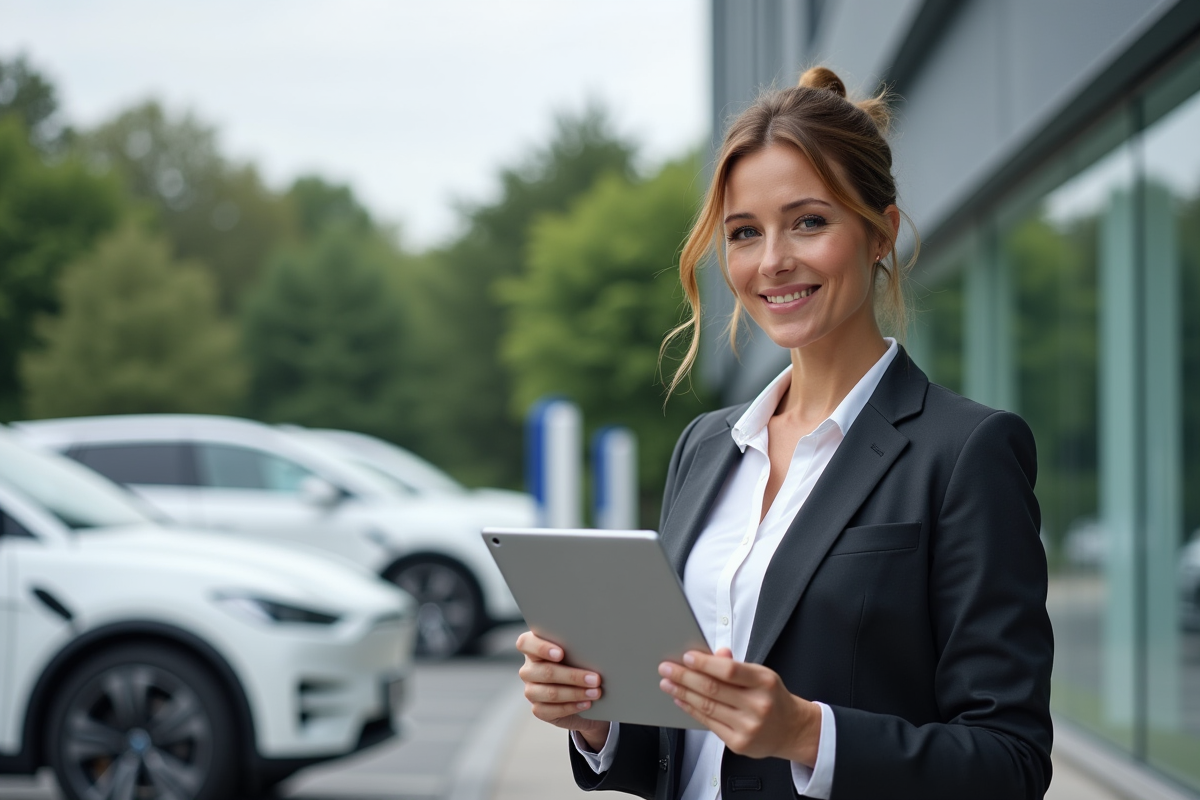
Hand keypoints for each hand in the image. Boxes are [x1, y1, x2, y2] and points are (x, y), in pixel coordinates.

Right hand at [516, 631, 610, 750]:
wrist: (581, 692)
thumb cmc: (579, 663)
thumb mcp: (577, 652)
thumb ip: (576, 647)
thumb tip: (594, 648)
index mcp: (533, 648)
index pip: (526, 643)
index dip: (541, 647)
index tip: (561, 653)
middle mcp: (529, 669)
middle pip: (545, 671)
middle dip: (573, 676)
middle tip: (595, 679)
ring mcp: (531, 690)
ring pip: (549, 692)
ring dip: (575, 693)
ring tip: (595, 692)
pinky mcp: (538, 708)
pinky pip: (551, 710)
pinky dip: (571, 707)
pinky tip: (586, 703)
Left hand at [658, 648, 821, 764]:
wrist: (792, 730)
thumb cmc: (773, 698)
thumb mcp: (762, 675)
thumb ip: (737, 666)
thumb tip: (714, 655)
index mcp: (764, 682)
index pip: (729, 671)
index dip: (705, 664)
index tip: (686, 657)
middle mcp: (758, 705)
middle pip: (713, 689)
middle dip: (685, 677)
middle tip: (667, 669)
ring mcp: (748, 727)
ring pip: (708, 707)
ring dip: (683, 693)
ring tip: (668, 683)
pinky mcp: (739, 743)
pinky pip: (709, 723)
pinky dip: (692, 710)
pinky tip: (681, 700)